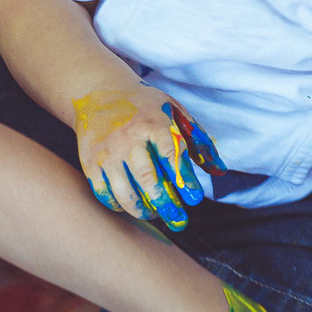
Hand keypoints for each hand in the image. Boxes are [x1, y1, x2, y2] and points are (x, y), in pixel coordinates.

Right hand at [71, 85, 224, 229]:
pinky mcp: (91, 161)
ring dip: (141, 210)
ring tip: (154, 214)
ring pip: (124, 190)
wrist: (100, 91)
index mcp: (152, 123)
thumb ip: (198, 140)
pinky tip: (130, 206)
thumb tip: (220, 171)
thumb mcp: (175, 111)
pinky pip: (103, 192)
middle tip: (178, 220)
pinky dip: (117, 205)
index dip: (184, 178)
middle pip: (147, 177)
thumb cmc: (145, 106)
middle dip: (165, 203)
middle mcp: (128, 138)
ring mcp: (107, 151)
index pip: (171, 154)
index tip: (195, 198)